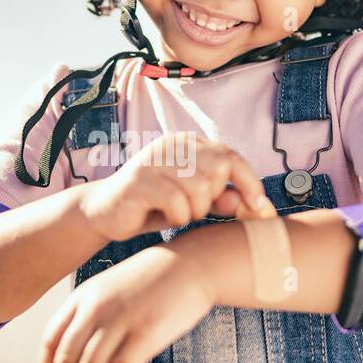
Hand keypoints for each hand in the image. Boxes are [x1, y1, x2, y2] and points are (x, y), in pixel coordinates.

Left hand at [38, 244, 215, 362]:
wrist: (192, 264)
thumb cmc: (152, 280)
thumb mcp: (110, 288)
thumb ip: (90, 313)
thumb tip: (77, 354)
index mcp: (82, 296)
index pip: (50, 341)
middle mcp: (95, 307)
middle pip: (66, 358)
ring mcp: (120, 320)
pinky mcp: (146, 334)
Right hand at [78, 132, 274, 243]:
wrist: (103, 213)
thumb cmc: (152, 207)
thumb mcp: (191, 203)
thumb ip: (219, 199)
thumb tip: (248, 203)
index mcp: (186, 144)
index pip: (230, 156)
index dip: (249, 181)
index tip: (259, 206)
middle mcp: (171, 145)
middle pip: (219, 170)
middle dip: (213, 199)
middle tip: (194, 210)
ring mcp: (154, 160)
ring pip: (201, 189)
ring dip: (194, 211)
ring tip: (176, 213)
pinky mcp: (139, 180)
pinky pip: (178, 203)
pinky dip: (176, 218)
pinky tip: (162, 217)